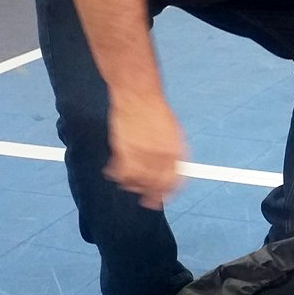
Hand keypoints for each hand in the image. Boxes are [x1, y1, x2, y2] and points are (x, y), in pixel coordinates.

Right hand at [105, 95, 186, 209]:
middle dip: (152, 196)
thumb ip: (173, 152)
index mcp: (176, 151)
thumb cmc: (156, 110)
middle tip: (148, 200)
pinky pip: (121, 173)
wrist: (139, 94)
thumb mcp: (174, 131)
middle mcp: (160, 155)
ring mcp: (142, 154)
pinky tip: (117, 174)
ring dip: (134, 185)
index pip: (174, 181)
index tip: (165, 197)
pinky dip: (119, 176)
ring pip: (138, 182)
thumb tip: (174, 170)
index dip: (169, 192)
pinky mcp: (124, 150)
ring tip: (131, 183)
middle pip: (156, 185)